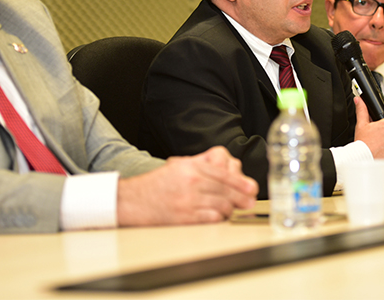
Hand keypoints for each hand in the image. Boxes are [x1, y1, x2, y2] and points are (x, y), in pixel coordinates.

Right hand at [116, 146, 257, 225]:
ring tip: (231, 210)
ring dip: (230, 209)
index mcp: (191, 166)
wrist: (132, 200)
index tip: (251, 188)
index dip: (241, 182)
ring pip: (222, 205)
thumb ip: (202, 164)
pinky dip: (218, 218)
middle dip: (241, 197)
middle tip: (249, 202)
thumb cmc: (157, 184)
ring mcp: (188, 199)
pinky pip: (211, 218)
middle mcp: (191, 181)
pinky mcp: (184, 217)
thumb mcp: (178, 165)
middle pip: (226, 190)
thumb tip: (228, 168)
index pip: (223, 173)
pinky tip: (218, 217)